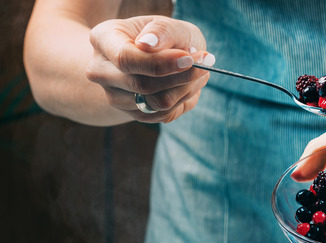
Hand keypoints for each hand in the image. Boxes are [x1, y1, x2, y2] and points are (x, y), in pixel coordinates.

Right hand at [85, 16, 211, 122]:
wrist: (159, 56)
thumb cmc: (164, 37)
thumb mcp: (167, 24)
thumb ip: (161, 31)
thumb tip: (148, 45)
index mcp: (103, 40)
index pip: (126, 58)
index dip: (160, 62)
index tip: (190, 58)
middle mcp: (101, 71)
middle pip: (141, 85)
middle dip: (181, 77)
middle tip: (205, 63)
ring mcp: (115, 96)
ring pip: (155, 103)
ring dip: (186, 89)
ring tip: (199, 72)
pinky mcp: (133, 114)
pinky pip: (164, 114)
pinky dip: (184, 100)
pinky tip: (189, 84)